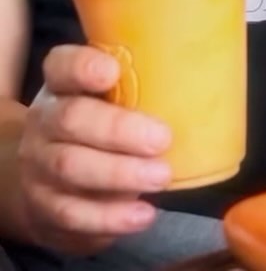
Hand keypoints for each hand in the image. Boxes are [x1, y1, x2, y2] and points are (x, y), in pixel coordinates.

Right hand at [17, 45, 172, 255]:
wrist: (47, 179)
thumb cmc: (96, 126)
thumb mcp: (108, 99)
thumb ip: (139, 85)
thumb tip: (209, 76)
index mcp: (61, 85)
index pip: (62, 66)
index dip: (83, 67)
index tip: (113, 71)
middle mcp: (44, 121)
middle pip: (70, 119)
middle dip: (118, 129)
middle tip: (162, 138)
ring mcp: (39, 166)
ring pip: (71, 167)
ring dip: (120, 173)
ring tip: (161, 177)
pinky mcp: (45, 207)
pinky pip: (73, 213)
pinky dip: (110, 216)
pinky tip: (142, 213)